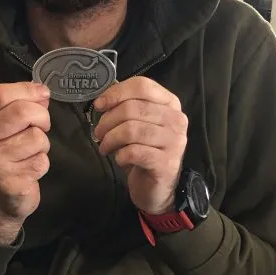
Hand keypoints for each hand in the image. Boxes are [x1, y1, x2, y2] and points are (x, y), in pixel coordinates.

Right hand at [0, 82, 50, 243]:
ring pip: (36, 137)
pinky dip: (42, 163)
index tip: (42, 94)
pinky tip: (30, 168)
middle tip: (42, 126)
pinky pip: (41, 161)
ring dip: (43, 144)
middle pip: (21, 111)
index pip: (1, 93)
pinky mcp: (12, 181)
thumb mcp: (6, 127)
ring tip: (32, 151)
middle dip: (41, 116)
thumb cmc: (7, 155)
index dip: (27, 90)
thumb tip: (42, 92)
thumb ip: (22, 105)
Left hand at [93, 78, 187, 214]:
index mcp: (170, 103)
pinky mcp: (166, 163)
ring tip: (105, 147)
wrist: (157, 188)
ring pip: (131, 130)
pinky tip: (120, 159)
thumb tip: (104, 97)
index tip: (99, 106)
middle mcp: (176, 120)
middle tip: (99, 133)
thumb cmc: (144, 152)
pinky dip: (120, 155)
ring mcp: (174, 142)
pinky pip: (133, 152)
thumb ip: (127, 107)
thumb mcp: (137, 124)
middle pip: (133, 108)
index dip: (116, 93)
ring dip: (110, 139)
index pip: (142, 85)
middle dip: (108, 121)